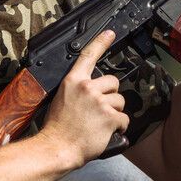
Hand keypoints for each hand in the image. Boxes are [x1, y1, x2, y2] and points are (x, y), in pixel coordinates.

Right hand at [38, 30, 128, 167]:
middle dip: (110, 94)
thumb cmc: (57, 128)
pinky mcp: (110, 117)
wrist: (57, 148)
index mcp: (73, 81)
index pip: (88, 55)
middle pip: (113, 81)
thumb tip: (91, 89)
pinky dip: (119, 127)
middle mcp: (87, 88)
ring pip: (120, 101)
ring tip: (99, 123)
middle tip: (99, 109)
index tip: (110, 33)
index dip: (101, 42)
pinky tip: (106, 132)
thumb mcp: (62, 99)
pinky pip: (124, 119)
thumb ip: (77, 90)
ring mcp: (99, 102)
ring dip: (114, 112)